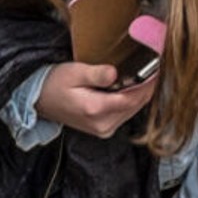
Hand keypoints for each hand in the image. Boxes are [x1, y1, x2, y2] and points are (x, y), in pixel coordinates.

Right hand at [33, 60, 154, 138]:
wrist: (39, 101)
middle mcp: (102, 124)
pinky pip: (126, 114)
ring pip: (133, 110)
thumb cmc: (54, 85)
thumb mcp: (73, 73)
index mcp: (95, 110)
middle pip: (136, 105)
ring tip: (147, 75)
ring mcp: (104, 129)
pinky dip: (132, 101)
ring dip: (141, 94)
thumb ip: (97, 74)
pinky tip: (132, 88)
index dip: (147, 82)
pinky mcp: (104, 130)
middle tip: (156, 67)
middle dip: (147, 87)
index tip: (157, 67)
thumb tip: (116, 73)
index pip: (132, 97)